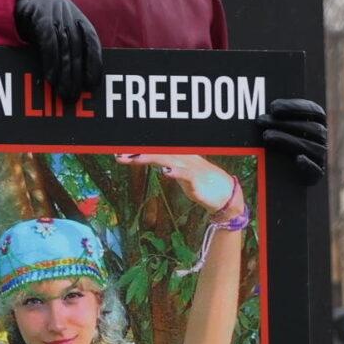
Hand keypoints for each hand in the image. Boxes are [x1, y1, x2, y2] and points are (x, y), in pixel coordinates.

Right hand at [12, 0, 102, 107]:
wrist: (19, 4)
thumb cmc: (40, 25)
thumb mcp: (58, 33)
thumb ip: (70, 49)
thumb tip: (79, 79)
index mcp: (79, 18)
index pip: (93, 42)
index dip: (94, 64)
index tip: (92, 85)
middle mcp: (70, 14)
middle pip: (77, 49)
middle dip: (76, 75)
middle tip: (74, 96)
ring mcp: (56, 13)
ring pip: (64, 47)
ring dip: (64, 73)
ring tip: (63, 92)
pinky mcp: (40, 14)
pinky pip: (49, 42)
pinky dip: (51, 62)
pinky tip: (51, 78)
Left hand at [115, 151, 240, 214]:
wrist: (225, 194)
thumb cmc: (200, 182)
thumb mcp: (179, 171)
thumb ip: (163, 163)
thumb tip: (144, 157)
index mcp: (177, 155)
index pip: (154, 149)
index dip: (137, 149)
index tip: (118, 152)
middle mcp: (182, 158)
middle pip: (157, 152)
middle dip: (138, 152)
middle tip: (119, 154)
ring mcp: (190, 167)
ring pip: (168, 160)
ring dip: (151, 158)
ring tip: (135, 158)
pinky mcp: (197, 181)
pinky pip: (185, 175)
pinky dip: (175, 172)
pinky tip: (165, 172)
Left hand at [259, 97, 327, 182]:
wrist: (282, 178)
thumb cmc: (280, 147)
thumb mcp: (281, 130)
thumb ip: (279, 119)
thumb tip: (268, 109)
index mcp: (319, 124)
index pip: (315, 111)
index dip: (295, 107)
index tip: (273, 107)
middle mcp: (322, 140)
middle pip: (311, 128)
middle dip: (284, 123)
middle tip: (261, 120)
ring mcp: (321, 158)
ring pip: (311, 146)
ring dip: (288, 139)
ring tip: (266, 135)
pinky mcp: (316, 176)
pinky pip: (316, 170)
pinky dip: (308, 164)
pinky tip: (298, 158)